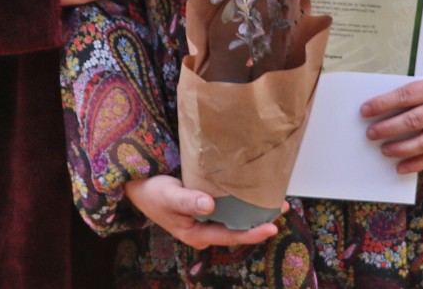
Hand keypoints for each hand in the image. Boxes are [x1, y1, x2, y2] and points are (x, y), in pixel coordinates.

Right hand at [123, 175, 281, 248]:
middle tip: (283, 207)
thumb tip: (209, 205)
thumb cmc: (152, 193)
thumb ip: (188, 201)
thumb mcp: (168, 196)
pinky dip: (244, 200)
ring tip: (276, 199)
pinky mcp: (207, 207)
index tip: (272, 227)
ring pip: (236, 217)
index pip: (230, 235)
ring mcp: (207, 219)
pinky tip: (255, 190)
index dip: (252, 232)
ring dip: (255, 209)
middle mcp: (206, 229)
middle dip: (260, 220)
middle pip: (238, 228)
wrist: (139, 187)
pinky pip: (230, 206)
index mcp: (197, 234)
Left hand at [360, 48, 422, 173]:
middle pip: (413, 121)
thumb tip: (389, 107)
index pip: (406, 96)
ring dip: (401, 149)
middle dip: (388, 128)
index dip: (383, 104)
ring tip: (384, 150)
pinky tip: (402, 167)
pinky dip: (418, 163)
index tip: (365, 110)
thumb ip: (418, 91)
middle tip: (370, 133)